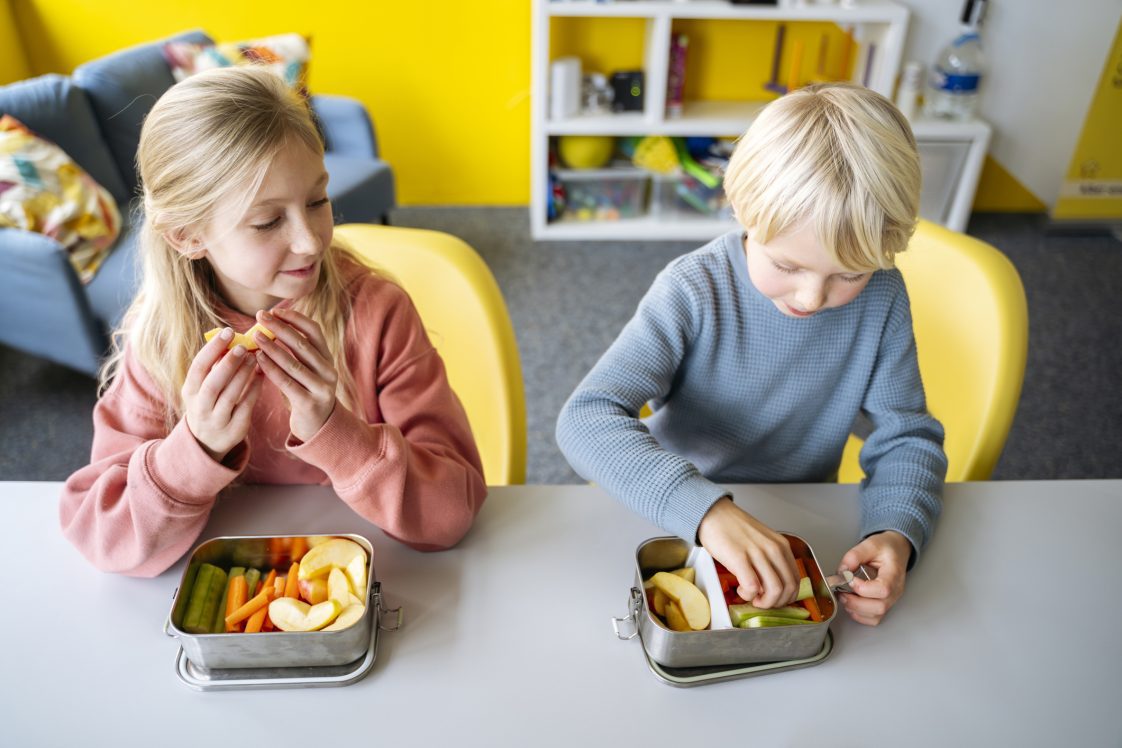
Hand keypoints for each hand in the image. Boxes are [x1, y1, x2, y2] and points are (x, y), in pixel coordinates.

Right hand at [182, 327, 264, 460]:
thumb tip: (233, 337)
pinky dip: (254, 389)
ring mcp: (217, 420)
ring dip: (244, 375)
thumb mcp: (203, 386)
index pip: (198, 367)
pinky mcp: (234, 429)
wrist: (207, 442)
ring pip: (230, 396)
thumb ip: (215, 366)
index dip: (213, 348)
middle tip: (244, 346)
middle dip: (229, 363)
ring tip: (255, 357)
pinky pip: (246, 406)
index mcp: (189, 391)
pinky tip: (263, 374)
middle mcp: (200, 406)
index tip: (228, 331)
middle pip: (213, 383)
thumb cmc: (209, 403)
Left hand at [252, 308, 338, 442]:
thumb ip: (294, 351)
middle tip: (260, 316)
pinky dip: (272, 368)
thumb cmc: (305, 393)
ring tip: (255, 335)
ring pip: (294, 363)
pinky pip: (287, 382)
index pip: (314, 331)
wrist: (318, 427)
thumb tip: (269, 324)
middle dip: (279, 328)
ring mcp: (321, 388)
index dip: (295, 318)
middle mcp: (328, 371)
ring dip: (272, 347)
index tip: (274, 310)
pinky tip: (258, 359)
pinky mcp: (310, 403)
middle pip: (302, 344)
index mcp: (327, 358)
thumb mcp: (306, 370)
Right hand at [697, 497, 798, 608]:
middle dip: (776, 603)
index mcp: (781, 545)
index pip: (795, 580)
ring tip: (751, 597)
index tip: (774, 600)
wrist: (713, 514)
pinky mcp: (739, 559)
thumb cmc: (734, 529)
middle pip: (788, 588)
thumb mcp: (762, 541)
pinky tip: (740, 589)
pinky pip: (752, 587)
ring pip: (774, 591)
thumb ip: (771, 559)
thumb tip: (772, 585)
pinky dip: (748, 595)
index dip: (787, 596)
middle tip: (762, 602)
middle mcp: (774, 549)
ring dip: (763, 602)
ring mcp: (758, 554)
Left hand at [836, 530, 912, 625]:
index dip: (863, 588)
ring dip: (856, 610)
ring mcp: (891, 599)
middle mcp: (895, 590)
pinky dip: (860, 616)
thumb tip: (842, 571)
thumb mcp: (870, 544)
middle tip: (841, 593)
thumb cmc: (886, 548)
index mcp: (894, 573)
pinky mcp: (885, 604)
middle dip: (856, 603)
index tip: (850, 580)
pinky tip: (851, 604)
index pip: (883, 589)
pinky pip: (874, 619)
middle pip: (880, 607)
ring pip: (876, 616)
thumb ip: (854, 556)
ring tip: (845, 597)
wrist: (896, 550)